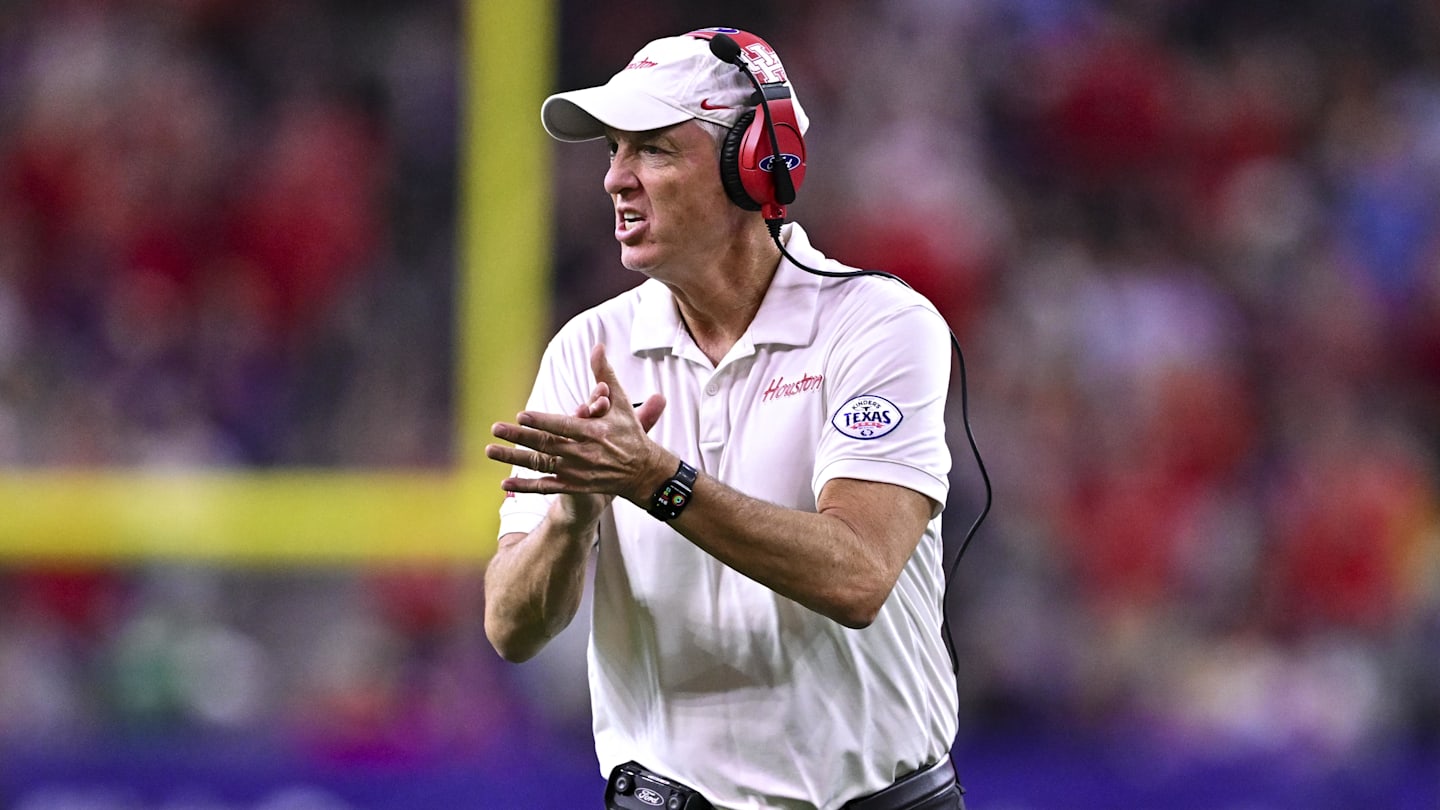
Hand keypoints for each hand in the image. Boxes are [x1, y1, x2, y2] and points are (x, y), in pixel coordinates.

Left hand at [487, 344, 668, 504]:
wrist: (643, 472)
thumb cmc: (629, 433)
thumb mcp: (621, 402)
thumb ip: (605, 374)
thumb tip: (597, 346)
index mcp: (594, 432)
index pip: (563, 425)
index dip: (542, 421)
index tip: (521, 416)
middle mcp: (584, 454)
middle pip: (546, 444)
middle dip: (519, 437)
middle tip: (496, 428)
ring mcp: (577, 472)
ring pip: (541, 464)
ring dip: (514, 458)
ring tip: (491, 450)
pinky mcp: (574, 486)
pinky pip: (546, 487)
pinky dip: (525, 486)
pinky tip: (505, 482)